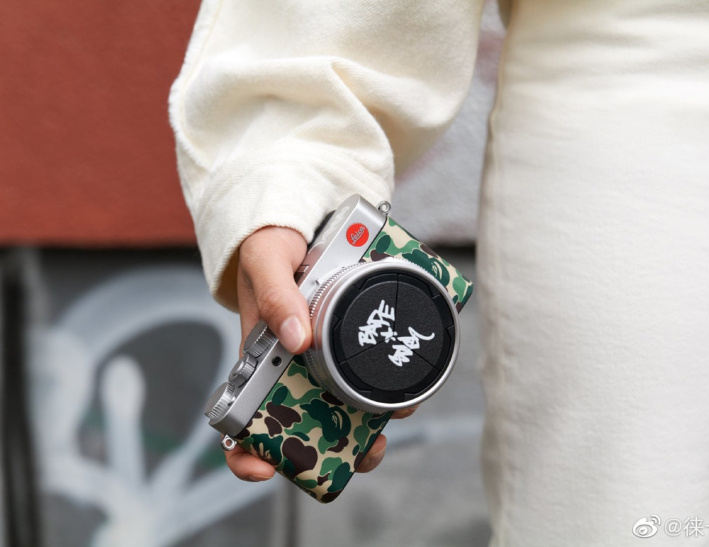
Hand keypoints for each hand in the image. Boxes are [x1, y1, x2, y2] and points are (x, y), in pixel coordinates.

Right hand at [224, 225, 414, 480]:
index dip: (247, 454)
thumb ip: (275, 294)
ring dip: (372, 423)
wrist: (301, 225)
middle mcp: (292, 369)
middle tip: (365, 451)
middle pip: (305, 429)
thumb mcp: (265, 261)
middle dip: (334, 451)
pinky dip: (391, 385)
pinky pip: (371, 374)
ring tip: (399, 414)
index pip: (242, 421)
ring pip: (345, 409)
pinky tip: (410, 382)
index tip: (262, 469)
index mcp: (259, 361)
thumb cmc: (270, 248)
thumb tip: (297, 338)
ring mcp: (324, 361)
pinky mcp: (353, 346)